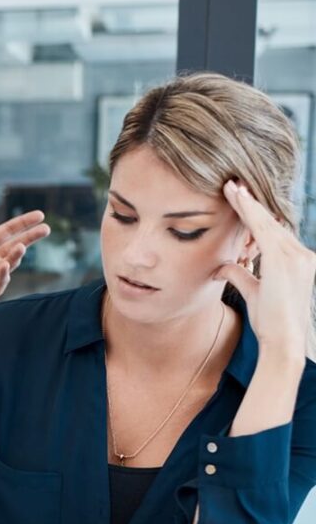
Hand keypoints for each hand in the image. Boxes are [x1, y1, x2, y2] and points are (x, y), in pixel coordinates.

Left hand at [0, 201, 49, 320]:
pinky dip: (4, 273)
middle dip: (30, 237)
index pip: (8, 230)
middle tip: (46, 228)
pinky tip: (3, 265)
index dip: (23, 223)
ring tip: (20, 247)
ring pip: (10, 262)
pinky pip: (1, 280)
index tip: (39, 214)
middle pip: (15, 244)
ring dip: (16, 254)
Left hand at [216, 180, 314, 365]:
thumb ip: (240, 274)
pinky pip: (264, 232)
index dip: (255, 214)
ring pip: (267, 223)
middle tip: (233, 184)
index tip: (240, 197)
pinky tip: (238, 201)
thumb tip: (222, 265)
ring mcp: (297, 257)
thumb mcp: (253, 291)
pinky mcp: (285, 261)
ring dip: (247, 204)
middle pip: (271, 223)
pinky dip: (250, 215)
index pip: (272, 231)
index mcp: (297, 260)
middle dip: (250, 204)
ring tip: (231, 187)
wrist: (283, 340)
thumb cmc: (269, 320)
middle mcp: (301, 255)